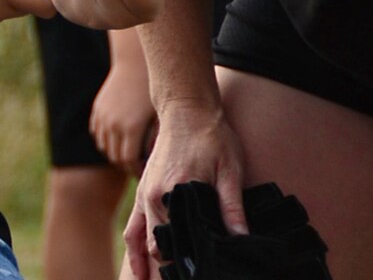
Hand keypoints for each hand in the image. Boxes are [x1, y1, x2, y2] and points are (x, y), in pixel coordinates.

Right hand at [89, 54, 156, 173]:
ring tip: (130, 155)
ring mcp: (103, 116)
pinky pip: (98, 133)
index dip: (137, 171)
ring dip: (116, 154)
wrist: (135, 62)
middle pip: (115, 157)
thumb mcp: (162, 115)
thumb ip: (159, 140)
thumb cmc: (155, 89)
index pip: (129, 161)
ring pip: (105, 146)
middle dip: (127, 165)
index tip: (147, 174)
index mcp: (131, 127)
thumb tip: (162, 163)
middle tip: (140, 168)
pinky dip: (107, 140)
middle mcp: (113, 124)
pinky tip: (120, 140)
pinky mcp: (98, 109)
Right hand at [124, 101, 247, 279]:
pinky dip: (134, 246)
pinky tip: (139, 264)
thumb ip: (232, 208)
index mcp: (173, 193)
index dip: (188, 263)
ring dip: (142, 263)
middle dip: (168, 267)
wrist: (187, 109)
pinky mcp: (144, 189)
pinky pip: (132, 225)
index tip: (200, 274)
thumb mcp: (229, 171)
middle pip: (156, 245)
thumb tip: (240, 240)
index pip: (175, 241)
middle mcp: (152, 197)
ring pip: (136, 238)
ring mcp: (144, 193)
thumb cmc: (212, 137)